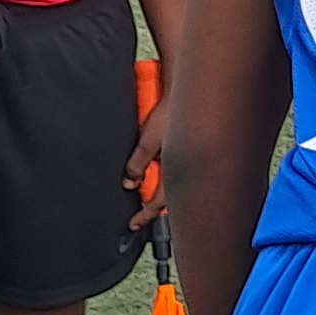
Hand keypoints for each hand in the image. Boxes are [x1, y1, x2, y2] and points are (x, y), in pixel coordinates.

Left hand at [124, 98, 173, 229]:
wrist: (185, 91)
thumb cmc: (173, 111)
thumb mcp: (149, 140)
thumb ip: (138, 163)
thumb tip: (130, 182)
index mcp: (176, 171)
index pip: (159, 203)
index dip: (145, 215)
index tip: (134, 223)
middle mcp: (181, 168)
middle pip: (166, 196)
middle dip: (151, 204)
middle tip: (139, 213)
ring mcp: (182, 158)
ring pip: (167, 181)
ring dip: (153, 186)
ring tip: (141, 189)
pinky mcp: (181, 146)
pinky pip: (168, 165)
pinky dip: (159, 171)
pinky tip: (152, 166)